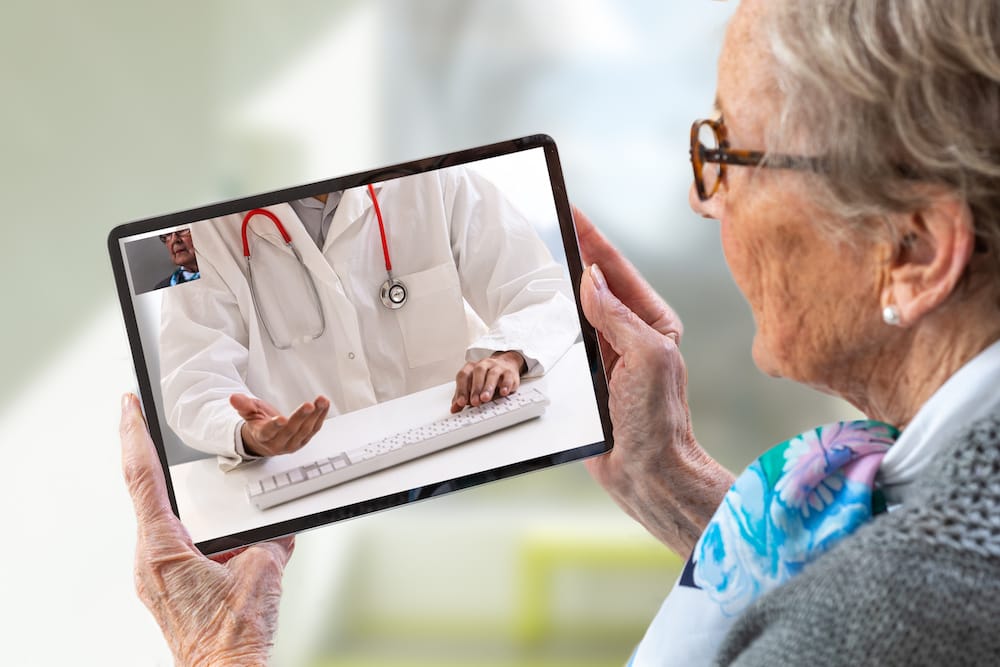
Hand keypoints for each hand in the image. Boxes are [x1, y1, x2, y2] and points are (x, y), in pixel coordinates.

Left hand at [121, 393, 293, 666]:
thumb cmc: (234, 637)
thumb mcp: (263, 571)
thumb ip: (269, 539)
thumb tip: (278, 528)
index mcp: (163, 549)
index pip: (143, 478)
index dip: (134, 435)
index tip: (128, 405)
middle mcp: (151, 561)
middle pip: (147, 494)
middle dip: (154, 458)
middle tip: (151, 420)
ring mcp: (156, 577)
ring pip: (163, 521)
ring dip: (180, 497)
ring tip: (200, 482)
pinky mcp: (168, 589)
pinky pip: (174, 544)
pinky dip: (192, 526)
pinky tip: (218, 532)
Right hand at [230, 393, 329, 457]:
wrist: (265, 441)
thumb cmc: (258, 424)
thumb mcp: (248, 413)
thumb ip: (243, 405)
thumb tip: (234, 398)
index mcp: (263, 437)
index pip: (269, 433)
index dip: (275, 426)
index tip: (281, 419)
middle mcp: (279, 443)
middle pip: (291, 430)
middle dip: (301, 417)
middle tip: (309, 405)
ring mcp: (293, 443)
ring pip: (305, 430)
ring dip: (315, 415)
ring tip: (321, 401)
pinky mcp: (304, 440)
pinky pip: (314, 429)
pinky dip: (320, 416)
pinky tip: (324, 405)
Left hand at [450, 350, 525, 412]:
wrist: (505, 364)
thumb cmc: (486, 377)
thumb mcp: (472, 385)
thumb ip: (463, 396)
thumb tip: (454, 408)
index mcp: (472, 367)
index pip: (463, 376)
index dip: (461, 389)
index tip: (461, 402)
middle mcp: (484, 364)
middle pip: (478, 372)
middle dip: (475, 388)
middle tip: (474, 402)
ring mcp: (497, 367)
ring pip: (492, 374)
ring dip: (488, 387)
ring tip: (485, 398)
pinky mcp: (510, 372)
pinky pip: (508, 377)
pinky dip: (506, 385)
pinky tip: (503, 393)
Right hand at [575, 206, 733, 555]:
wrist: (646, 473)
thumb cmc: (658, 422)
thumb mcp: (647, 359)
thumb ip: (619, 317)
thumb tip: (593, 279)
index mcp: (653, 323)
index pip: (615, 270)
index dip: (591, 238)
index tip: (570, 210)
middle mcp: (631, 334)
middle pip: (596, 282)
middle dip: (575, 251)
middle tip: (553, 221)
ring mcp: (609, 355)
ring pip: (578, 308)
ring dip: (561, 284)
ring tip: (544, 253)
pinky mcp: (589, 377)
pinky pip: (565, 340)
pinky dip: (551, 322)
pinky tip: (540, 309)